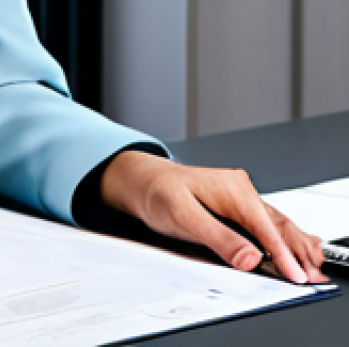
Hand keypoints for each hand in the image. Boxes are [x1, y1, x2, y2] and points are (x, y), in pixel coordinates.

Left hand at [100, 151, 327, 283]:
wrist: (143, 180)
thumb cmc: (158, 191)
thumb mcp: (183, 215)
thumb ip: (218, 236)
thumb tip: (249, 257)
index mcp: (231, 189)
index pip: (265, 226)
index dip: (282, 254)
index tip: (294, 275)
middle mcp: (241, 190)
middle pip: (277, 224)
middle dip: (298, 250)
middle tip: (313, 276)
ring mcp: (241, 198)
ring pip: (276, 223)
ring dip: (295, 245)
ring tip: (313, 267)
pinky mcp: (238, 207)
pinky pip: (267, 224)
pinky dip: (284, 239)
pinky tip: (297, 249)